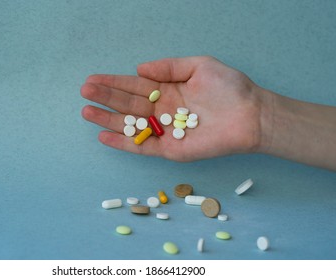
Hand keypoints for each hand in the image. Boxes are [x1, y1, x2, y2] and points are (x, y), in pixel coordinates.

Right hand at [81, 56, 265, 161]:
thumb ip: (169, 67)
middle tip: (84, 92)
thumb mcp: (198, 66)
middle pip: (127, 104)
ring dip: (108, 120)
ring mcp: (165, 131)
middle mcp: (163, 111)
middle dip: (105, 98)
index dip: (113, 82)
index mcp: (168, 90)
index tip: (93, 79)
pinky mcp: (171, 149)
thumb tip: (139, 68)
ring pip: (130, 125)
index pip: (134, 86)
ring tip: (87, 112)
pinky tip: (105, 136)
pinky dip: (123, 143)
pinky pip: (142, 147)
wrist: (251, 114)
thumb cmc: (230, 88)